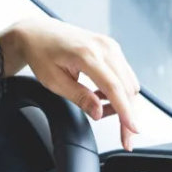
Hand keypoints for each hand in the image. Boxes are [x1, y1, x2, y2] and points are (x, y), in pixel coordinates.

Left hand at [0, 18, 140, 150]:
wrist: (38, 33)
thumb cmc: (42, 53)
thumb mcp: (54, 82)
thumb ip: (79, 98)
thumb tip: (99, 113)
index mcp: (87, 54)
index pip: (114, 87)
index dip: (125, 111)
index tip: (132, 128)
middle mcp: (103, 47)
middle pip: (127, 87)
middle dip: (128, 114)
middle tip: (124, 137)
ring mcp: (110, 46)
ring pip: (129, 83)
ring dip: (124, 103)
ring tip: (102, 111)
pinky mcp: (111, 49)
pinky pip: (124, 75)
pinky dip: (119, 91)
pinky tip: (103, 98)